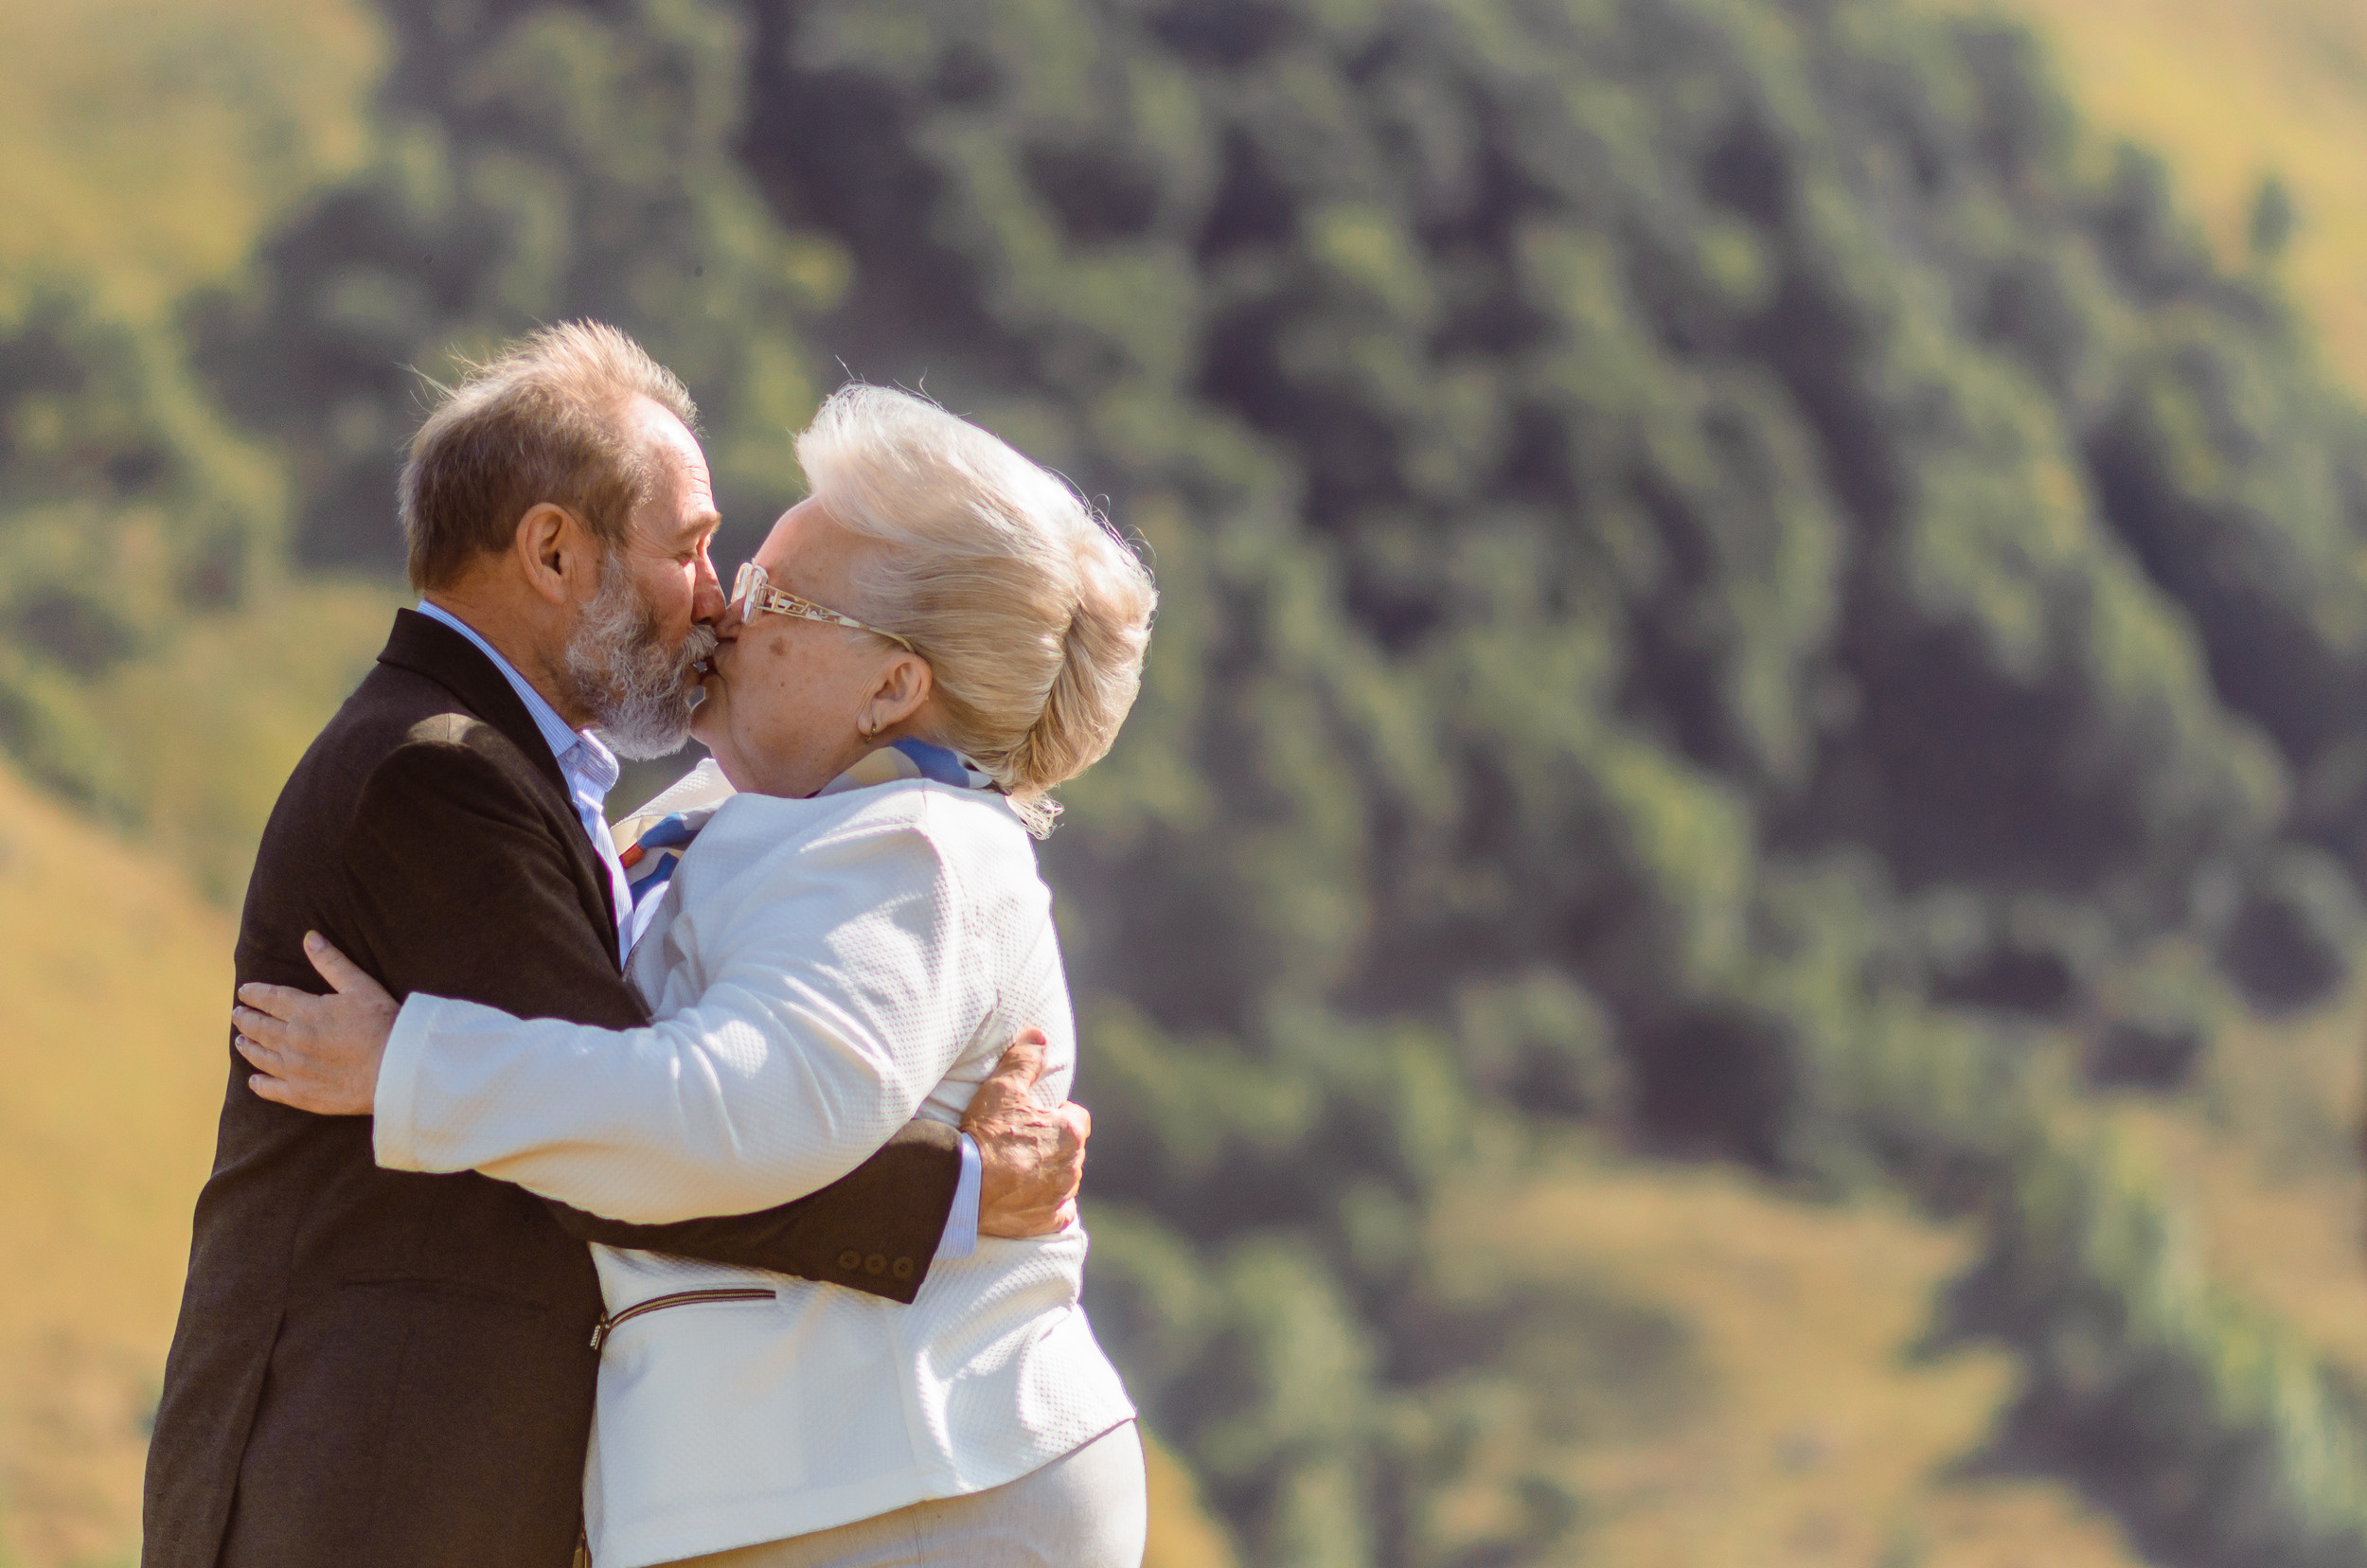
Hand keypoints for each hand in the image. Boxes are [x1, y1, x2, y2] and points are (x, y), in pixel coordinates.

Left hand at [232, 932, 400, 1115]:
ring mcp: (293, 1069)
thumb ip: (332, 963)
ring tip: (240, 1041)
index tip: (244, 991)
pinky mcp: (301, 1094)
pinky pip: (270, 1089)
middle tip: (237, 1014)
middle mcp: (291, 1040)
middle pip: (259, 1027)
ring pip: (260, 1056)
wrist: (394, 1068)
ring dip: (248, 1046)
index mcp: (304, 1012)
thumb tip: (309, 937)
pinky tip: (254, 1080)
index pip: (270, 999)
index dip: (254, 994)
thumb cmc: (381, 1024)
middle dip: (246, 1018)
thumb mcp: (360, 986)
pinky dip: (259, 1083)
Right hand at [964, 1030, 1089, 1236]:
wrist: (965, 1186)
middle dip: (1052, 1143)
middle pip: (1070, 1148)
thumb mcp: (1002, 1088)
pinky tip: (1027, 1197)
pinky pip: (1058, 1211)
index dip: (1056, 1113)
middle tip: (1020, 1141)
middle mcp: (1072, 1165)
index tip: (1033, 1116)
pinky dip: (1047, 1204)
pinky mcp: (1047, 1221)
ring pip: (1064, 1179)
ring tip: (1018, 1168)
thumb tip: (1040, 1036)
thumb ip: (1025, 1060)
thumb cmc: (985, 1134)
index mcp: (1070, 1131)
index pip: (1076, 1116)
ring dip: (1050, 1172)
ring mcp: (1061, 1196)